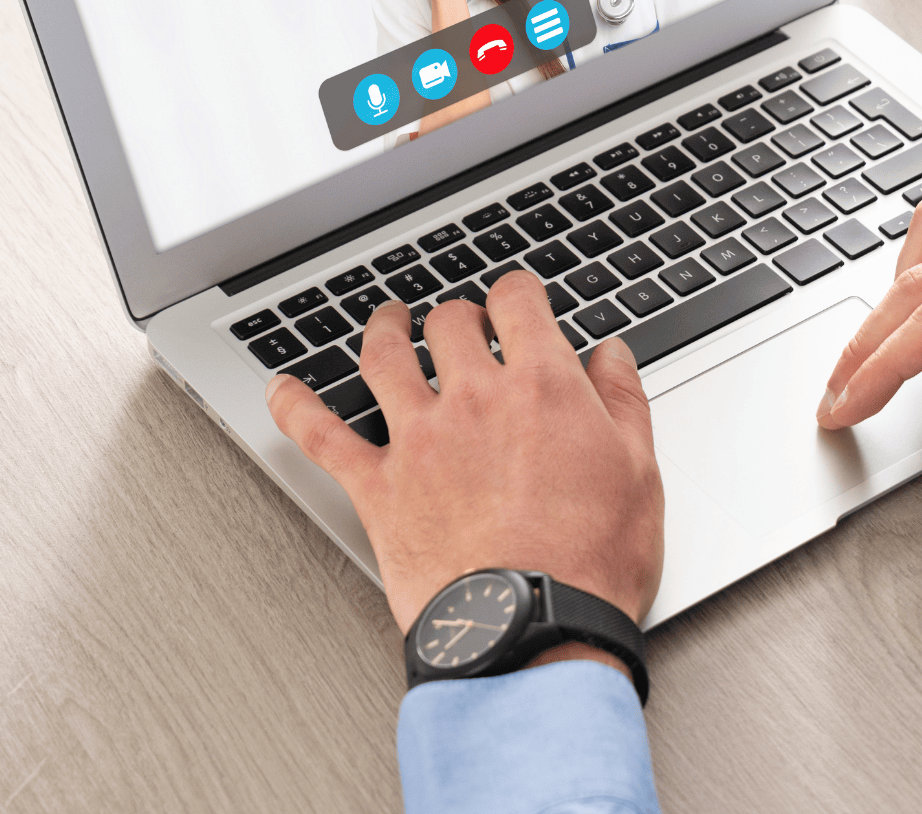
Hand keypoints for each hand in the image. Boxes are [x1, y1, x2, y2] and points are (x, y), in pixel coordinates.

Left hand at [265, 271, 663, 633]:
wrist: (532, 629)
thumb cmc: (590, 561)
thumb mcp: (639, 471)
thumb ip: (622, 401)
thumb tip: (612, 357)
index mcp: (543, 386)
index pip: (517, 303)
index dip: (516, 292)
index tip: (517, 299)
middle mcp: (474, 399)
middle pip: (449, 323)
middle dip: (458, 313)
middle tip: (462, 321)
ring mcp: (419, 441)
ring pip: (383, 358)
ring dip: (382, 330)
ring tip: (386, 321)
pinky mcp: (376, 488)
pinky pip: (320, 435)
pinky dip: (294, 405)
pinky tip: (282, 388)